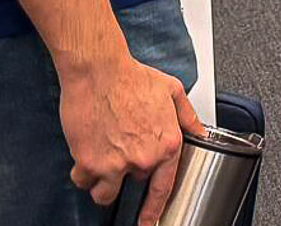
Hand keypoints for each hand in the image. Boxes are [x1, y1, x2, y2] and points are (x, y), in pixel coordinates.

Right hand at [61, 53, 203, 224]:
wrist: (98, 71)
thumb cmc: (131, 77)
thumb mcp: (172, 91)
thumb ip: (187, 116)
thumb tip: (199, 131)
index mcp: (167, 145)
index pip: (163, 189)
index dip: (154, 211)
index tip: (150, 222)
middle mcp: (142, 159)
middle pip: (130, 186)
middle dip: (123, 172)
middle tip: (117, 149)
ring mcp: (115, 164)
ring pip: (103, 193)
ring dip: (100, 180)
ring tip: (100, 156)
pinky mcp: (89, 162)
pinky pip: (82, 180)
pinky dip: (81, 170)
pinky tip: (86, 150)